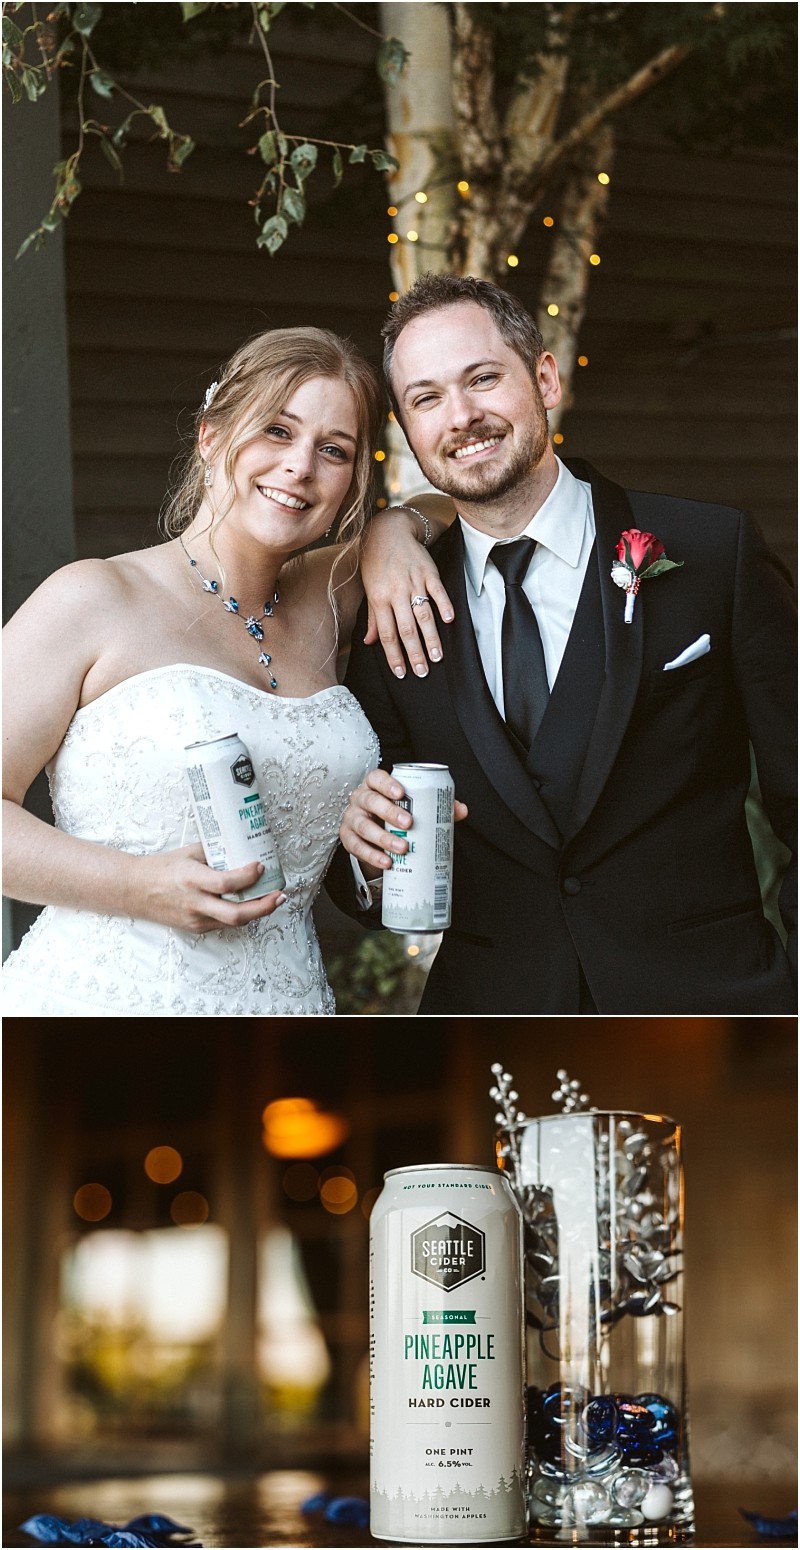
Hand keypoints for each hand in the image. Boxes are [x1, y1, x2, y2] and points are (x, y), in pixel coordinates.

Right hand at [137, 844, 287, 933]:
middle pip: (236, 914)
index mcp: (191, 879)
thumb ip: (215, 852)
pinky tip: (248, 904)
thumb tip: (242, 845)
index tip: (260, 865)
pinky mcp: (195, 928)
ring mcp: (195, 919)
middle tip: (280, 895)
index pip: (225, 883)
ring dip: (256, 912)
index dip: (248, 876)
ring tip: (272, 899)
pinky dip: (239, 915)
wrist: (134, 890)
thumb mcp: (189, 853)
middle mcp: (194, 902)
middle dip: (264, 906)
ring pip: (233, 922)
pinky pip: (223, 923)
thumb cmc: (162, 867)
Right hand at [339, 769, 467, 871]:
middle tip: (408, 823)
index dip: (386, 784)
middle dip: (389, 812)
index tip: (401, 793)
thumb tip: (461, 810)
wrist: (374, 833)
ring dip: (383, 838)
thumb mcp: (412, 806)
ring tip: (402, 848)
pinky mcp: (347, 839)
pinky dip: (372, 856)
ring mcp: (352, 819)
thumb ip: (435, 805)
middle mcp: (360, 799)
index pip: (376, 778)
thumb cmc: (393, 814)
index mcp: (375, 786)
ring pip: (363, 826)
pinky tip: (386, 862)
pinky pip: (356, 847)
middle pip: (369, 801)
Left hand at [360, 509, 454, 677]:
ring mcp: (413, 582)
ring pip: (423, 615)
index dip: (394, 655)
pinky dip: (444, 605)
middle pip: (406, 629)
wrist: (388, 530)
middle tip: (423, 672)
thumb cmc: (376, 562)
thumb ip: (373, 618)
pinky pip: (438, 591)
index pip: (387, 634)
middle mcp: (395, 592)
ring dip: (431, 637)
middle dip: (414, 653)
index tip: (401, 673)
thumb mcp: (369, 589)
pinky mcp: (428, 572)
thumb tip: (369, 642)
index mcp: (379, 599)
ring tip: (437, 656)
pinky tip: (450, 621)